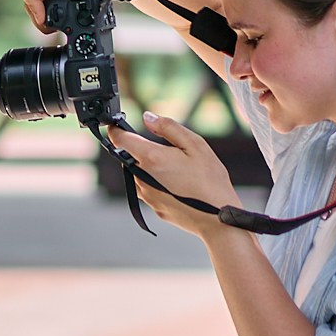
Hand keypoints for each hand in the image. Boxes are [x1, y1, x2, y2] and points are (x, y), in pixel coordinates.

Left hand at [109, 112, 241, 240]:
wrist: (218, 218)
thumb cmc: (210, 181)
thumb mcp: (195, 145)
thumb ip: (168, 128)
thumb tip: (148, 117)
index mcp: (151, 158)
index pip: (119, 139)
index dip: (117, 130)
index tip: (118, 125)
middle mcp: (141, 178)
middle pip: (129, 157)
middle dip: (142, 150)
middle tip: (168, 151)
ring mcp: (146, 195)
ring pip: (138, 174)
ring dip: (150, 168)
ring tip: (178, 171)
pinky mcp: (153, 207)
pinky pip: (148, 189)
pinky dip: (158, 183)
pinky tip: (179, 185)